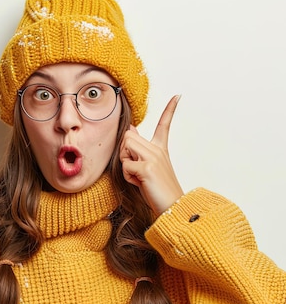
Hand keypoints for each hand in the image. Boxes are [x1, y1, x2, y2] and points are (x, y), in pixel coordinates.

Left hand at [119, 95, 183, 213]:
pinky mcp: (147, 168)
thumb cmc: (156, 189)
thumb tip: (131, 128)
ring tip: (138, 176)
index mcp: (161, 149)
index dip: (170, 109)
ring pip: (125, 147)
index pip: (165, 124)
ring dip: (125, 163)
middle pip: (129, 136)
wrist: (172, 207)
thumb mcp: (147, 167)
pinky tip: (140, 183)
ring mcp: (154, 158)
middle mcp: (159, 150)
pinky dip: (127, 176)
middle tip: (134, 168)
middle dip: (124, 152)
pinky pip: (125, 165)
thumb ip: (139, 149)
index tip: (177, 96)